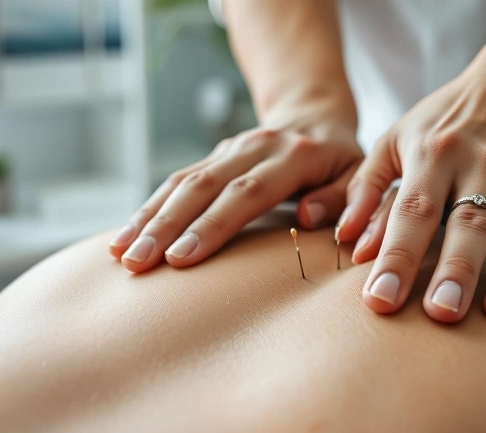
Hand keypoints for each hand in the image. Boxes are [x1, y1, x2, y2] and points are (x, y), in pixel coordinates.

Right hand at [109, 108, 363, 272]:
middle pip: (202, 186)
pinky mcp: (211, 158)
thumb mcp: (364, 176)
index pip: (247, 192)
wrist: (316, 115)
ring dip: (147, 219)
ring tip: (120, 254)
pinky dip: (147, 210)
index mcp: (295, 154)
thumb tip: (310, 217)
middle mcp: (254, 147)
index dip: (213, 224)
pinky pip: (173, 183)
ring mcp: (228, 150)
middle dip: (165, 226)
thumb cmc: (344, 161)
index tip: (182, 258)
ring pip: (180, 182)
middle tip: (137, 263)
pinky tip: (122, 238)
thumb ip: (346, 198)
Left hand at [336, 61, 485, 324]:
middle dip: (444, 271)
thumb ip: (367, 190)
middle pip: (453, 222)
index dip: (393, 255)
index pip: (407, 210)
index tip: (377, 300)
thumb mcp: (396, 141)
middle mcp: (468, 163)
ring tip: (483, 317)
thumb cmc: (446, 120)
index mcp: (427, 153)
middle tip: (434, 316)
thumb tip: (346, 242)